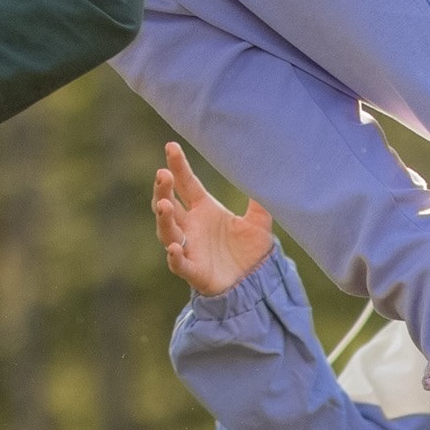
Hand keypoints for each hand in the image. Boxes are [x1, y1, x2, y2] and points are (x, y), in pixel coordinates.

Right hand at [150, 143, 273, 296]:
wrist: (256, 282)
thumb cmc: (250, 250)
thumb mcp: (260, 221)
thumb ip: (260, 201)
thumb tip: (266, 172)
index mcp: (204, 209)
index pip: (186, 183)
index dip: (178, 165)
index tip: (171, 146)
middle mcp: (191, 226)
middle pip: (169, 204)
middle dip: (163, 190)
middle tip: (162, 174)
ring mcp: (189, 248)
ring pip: (167, 232)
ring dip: (164, 218)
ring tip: (164, 205)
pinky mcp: (194, 271)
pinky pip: (179, 264)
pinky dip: (175, 256)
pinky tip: (174, 248)